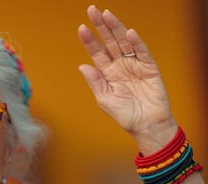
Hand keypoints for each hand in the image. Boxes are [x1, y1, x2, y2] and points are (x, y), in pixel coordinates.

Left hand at [78, 5, 176, 154]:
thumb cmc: (125, 115)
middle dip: (101, 27)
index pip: (96, 53)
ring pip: (124, 43)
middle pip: (109, 42)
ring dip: (116, 28)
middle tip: (92, 11)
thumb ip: (95, 82)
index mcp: (107, 74)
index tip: (81, 28)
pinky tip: (128, 33)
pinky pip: (142, 53)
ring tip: (107, 15)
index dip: (89, 41)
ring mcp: (134, 65)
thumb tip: (83, 66)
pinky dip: (136, 43)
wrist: (146, 125)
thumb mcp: (104, 100)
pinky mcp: (149, 68)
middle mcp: (120, 66)